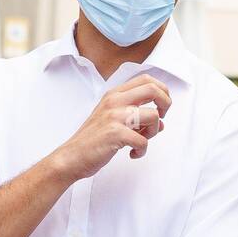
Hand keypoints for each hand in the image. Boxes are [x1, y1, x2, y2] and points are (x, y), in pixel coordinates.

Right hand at [55, 76, 170, 181]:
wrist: (71, 157)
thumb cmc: (91, 140)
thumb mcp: (111, 120)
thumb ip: (135, 117)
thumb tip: (161, 123)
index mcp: (114, 94)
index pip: (146, 79)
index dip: (161, 91)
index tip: (161, 106)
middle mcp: (115, 101)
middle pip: (153, 89)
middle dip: (166, 104)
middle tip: (162, 119)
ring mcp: (115, 116)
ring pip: (153, 116)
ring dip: (153, 132)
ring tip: (140, 141)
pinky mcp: (115, 134)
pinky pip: (143, 141)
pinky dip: (142, 150)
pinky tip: (132, 153)